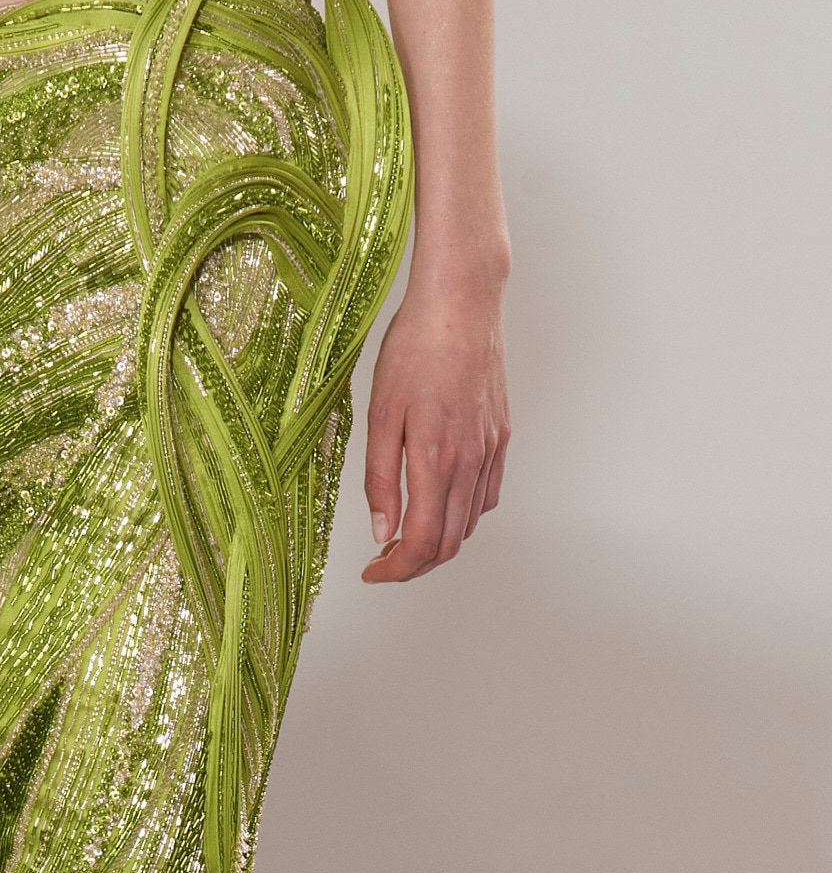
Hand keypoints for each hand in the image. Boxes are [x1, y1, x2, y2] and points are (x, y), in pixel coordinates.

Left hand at [360, 275, 508, 581]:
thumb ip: (380, 478)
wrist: (462, 302)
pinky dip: (460, 516)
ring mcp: (490, 450)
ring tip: (404, 534)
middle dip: (413, 564)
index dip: (395, 569)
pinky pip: (485, 496)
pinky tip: (438, 504)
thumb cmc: (416, 348)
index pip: (421, 543)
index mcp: (437, 459)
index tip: (373, 571)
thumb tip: (381, 530)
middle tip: (383, 561)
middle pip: (448, 543)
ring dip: (437, 542)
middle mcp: (470, 461)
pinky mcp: (500, 437)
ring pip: (468, 523)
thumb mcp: (380, 414)